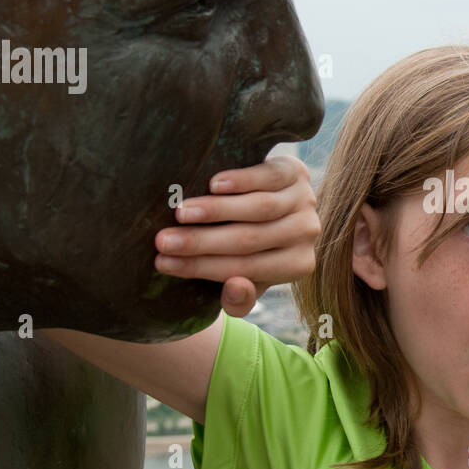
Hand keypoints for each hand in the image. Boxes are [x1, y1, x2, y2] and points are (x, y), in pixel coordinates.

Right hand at [153, 156, 319, 317]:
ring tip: (181, 213)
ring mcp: (305, 200)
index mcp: (298, 266)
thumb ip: (240, 297)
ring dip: (216, 211)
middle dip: (200, 242)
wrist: (268, 199)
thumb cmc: (251, 246)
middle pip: (249, 240)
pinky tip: (213, 184)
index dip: (200, 268)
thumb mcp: (246, 276)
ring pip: (259, 208)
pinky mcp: (297, 171)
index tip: (161, 263)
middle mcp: (307, 234)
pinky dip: (241, 181)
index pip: (243, 270)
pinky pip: (269, 177)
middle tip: (162, 240)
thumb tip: (235, 289)